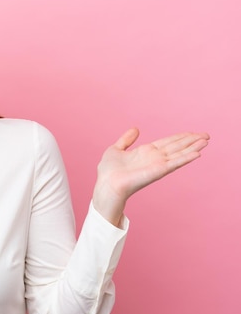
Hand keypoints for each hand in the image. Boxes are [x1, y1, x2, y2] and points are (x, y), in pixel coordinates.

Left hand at [92, 128, 209, 225]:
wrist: (106, 184)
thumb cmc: (108, 171)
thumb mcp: (115, 149)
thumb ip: (126, 139)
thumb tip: (135, 129)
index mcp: (145, 152)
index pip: (167, 142)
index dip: (180, 137)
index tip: (192, 132)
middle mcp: (154, 158)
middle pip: (177, 146)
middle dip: (191, 140)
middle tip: (206, 134)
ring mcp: (157, 165)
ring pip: (179, 153)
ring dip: (193, 147)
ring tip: (206, 140)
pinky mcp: (158, 171)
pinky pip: (175, 163)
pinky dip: (186, 158)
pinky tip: (198, 153)